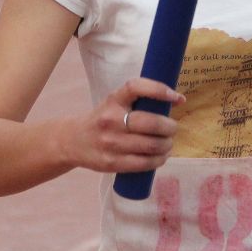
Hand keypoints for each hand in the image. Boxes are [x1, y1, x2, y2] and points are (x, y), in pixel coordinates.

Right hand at [59, 78, 184, 174]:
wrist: (73, 141)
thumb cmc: (102, 119)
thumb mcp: (114, 103)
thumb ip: (139, 101)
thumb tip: (178, 100)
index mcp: (113, 100)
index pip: (136, 87)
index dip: (159, 90)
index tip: (177, 97)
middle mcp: (111, 119)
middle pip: (150, 123)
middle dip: (170, 127)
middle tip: (173, 129)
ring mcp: (111, 143)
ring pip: (151, 145)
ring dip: (167, 145)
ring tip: (168, 144)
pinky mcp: (112, 162)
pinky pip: (143, 163)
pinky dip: (159, 160)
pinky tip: (161, 157)